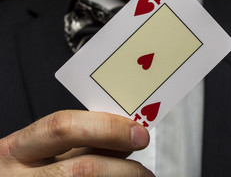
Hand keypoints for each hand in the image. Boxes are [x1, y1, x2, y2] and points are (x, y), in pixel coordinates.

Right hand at [0, 110, 154, 175]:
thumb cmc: (22, 172)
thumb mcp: (42, 151)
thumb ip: (80, 142)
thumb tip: (125, 135)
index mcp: (17, 149)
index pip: (64, 127)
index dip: (108, 127)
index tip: (138, 132)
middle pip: (83, 168)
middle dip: (123, 167)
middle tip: (144, 170)